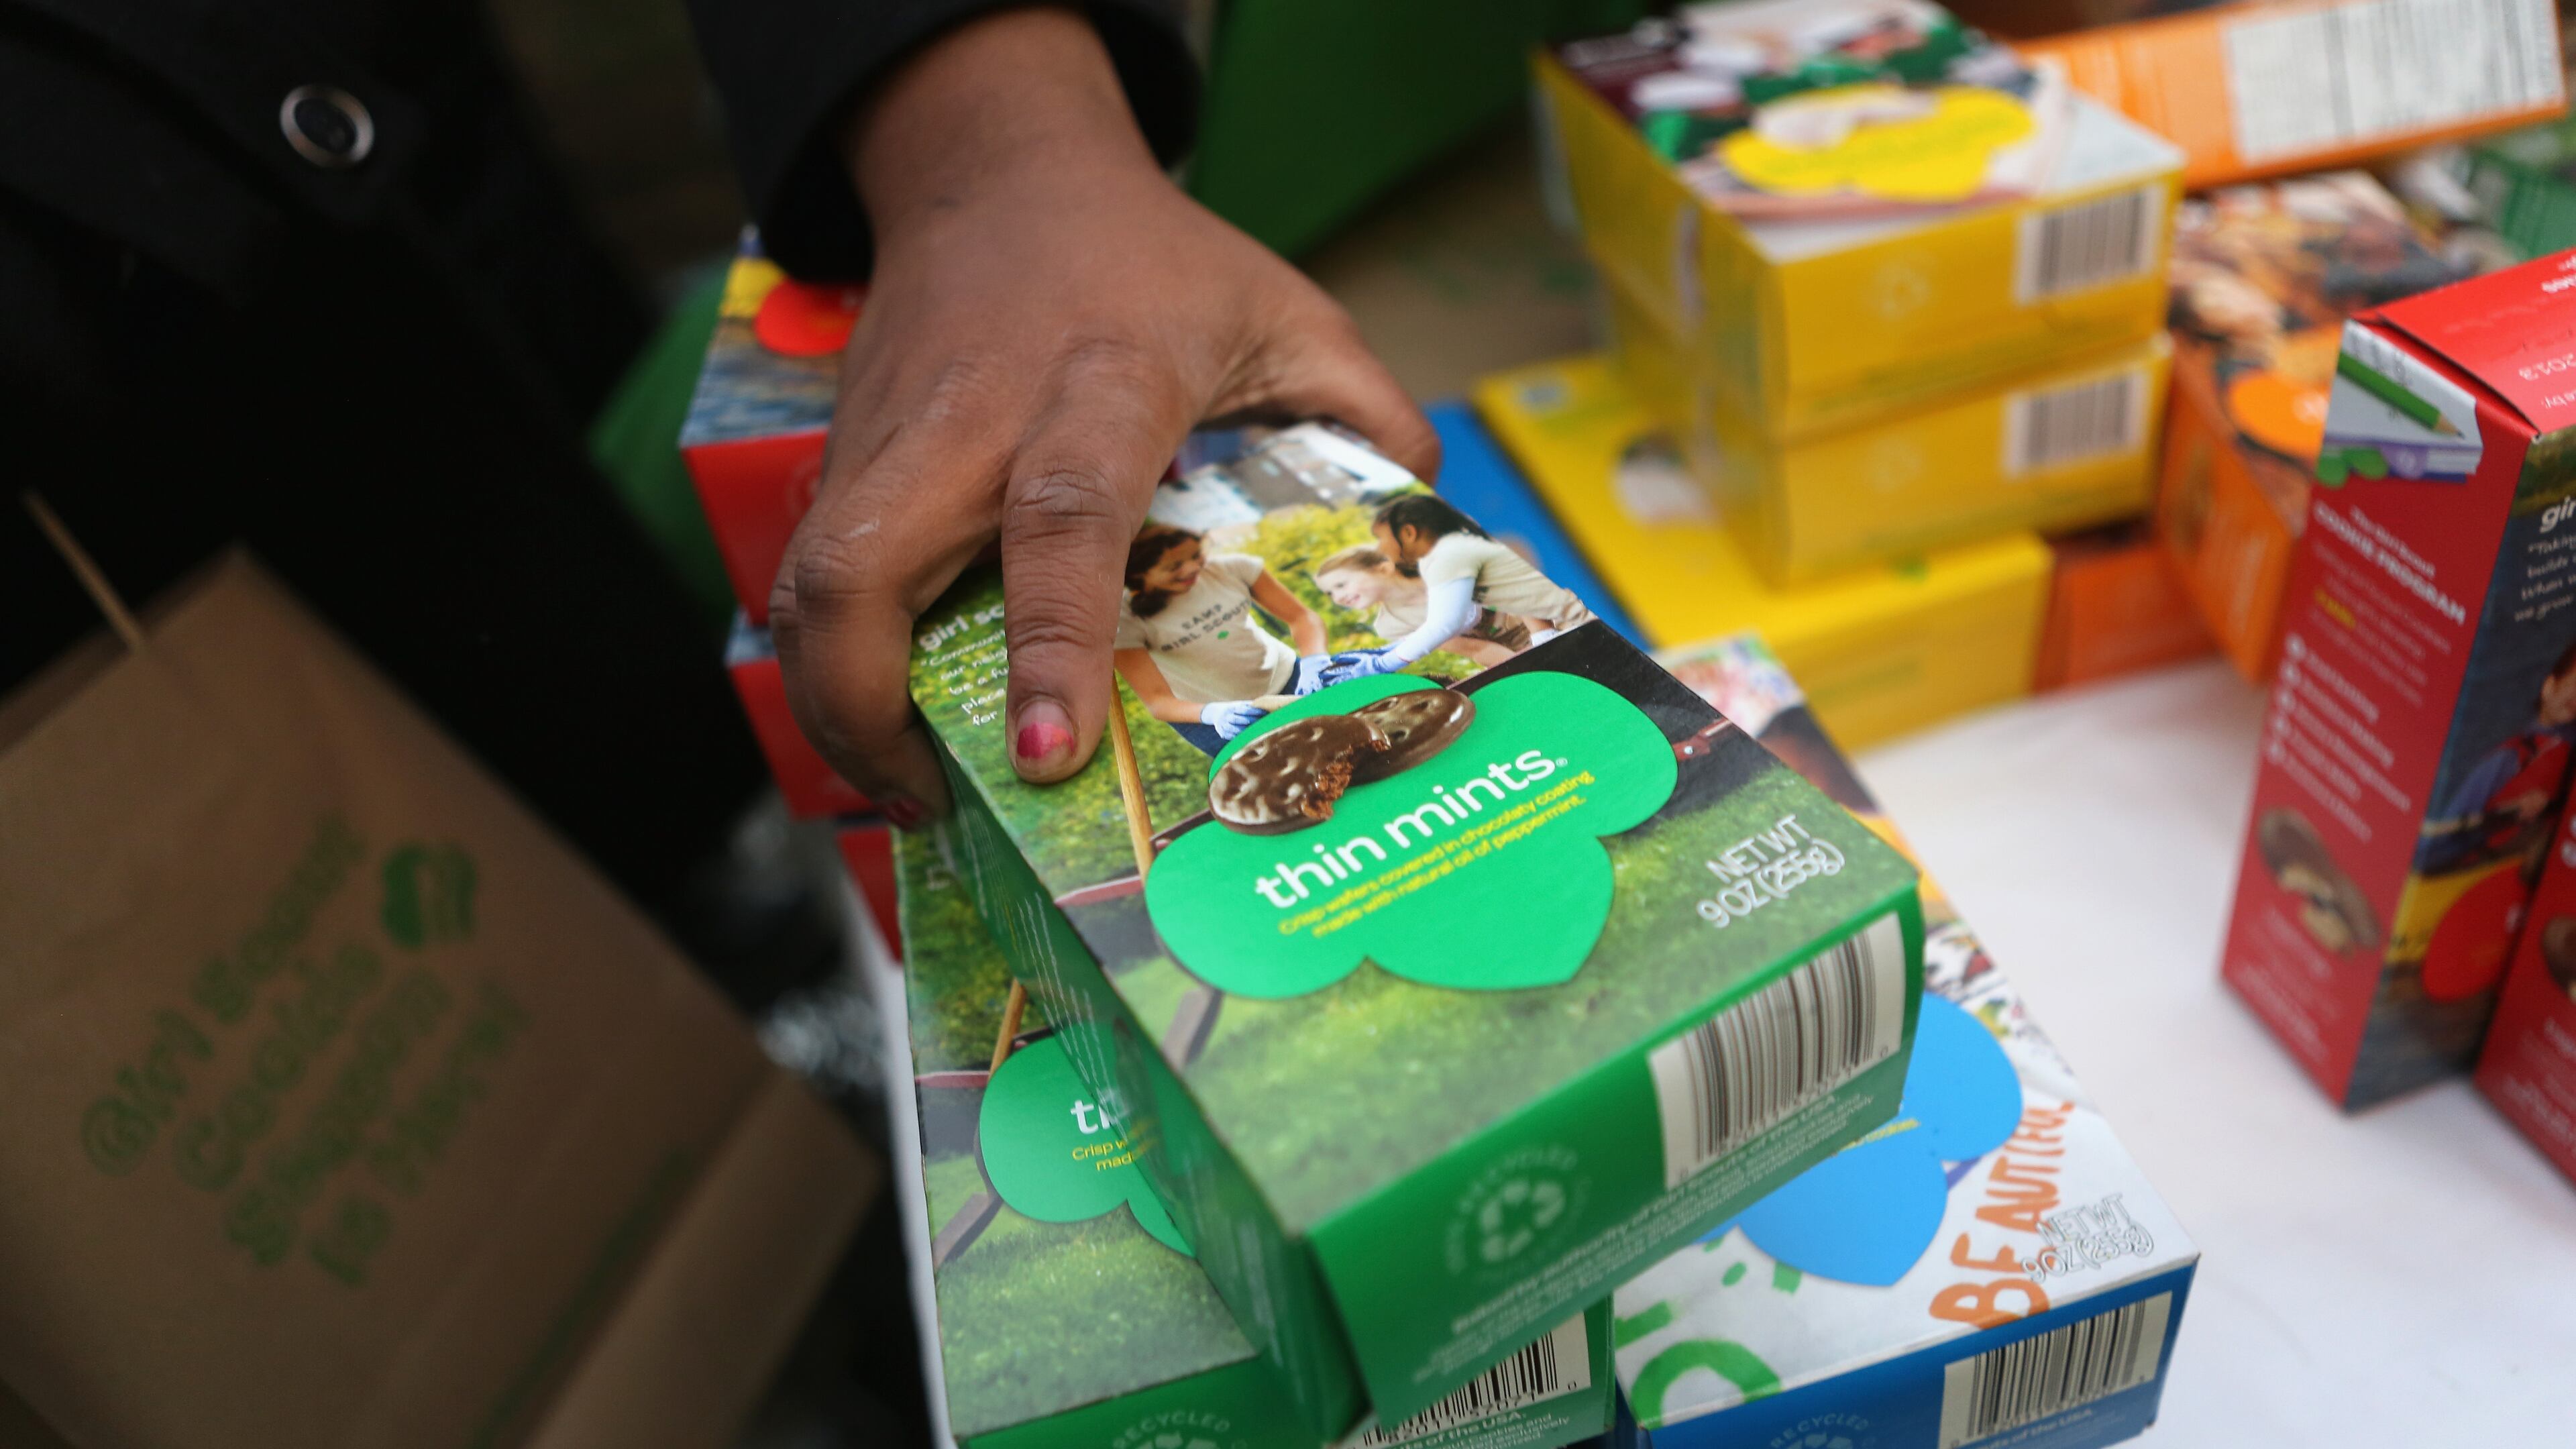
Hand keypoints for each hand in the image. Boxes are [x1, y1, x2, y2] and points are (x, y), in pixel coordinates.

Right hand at [765, 9, 1438, 822]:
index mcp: (1102, 383)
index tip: (1047, 754)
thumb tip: (1428, 526)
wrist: (1000, 167)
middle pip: (858, 570)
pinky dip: (835, 662)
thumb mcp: (1283, 313)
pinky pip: (813, 575)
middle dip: (866, 710)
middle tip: (936, 801)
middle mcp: (972, 417)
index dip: (1051, 644)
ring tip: (914, 787)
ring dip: (837, 707)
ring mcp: (888, 437)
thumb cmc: (1152, 257)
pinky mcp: (843, 454)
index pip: (1061, 515)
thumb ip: (1363, 412)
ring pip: (807, 586)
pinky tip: (895, 720)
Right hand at [1199, 701, 1267, 740]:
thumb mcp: (1240, 704)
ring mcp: (1223, 725)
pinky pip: (1231, 737)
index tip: (1264, 714)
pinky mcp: (1222, 733)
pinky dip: (1240, 738)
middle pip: (1238, 720)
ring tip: (1256, 733)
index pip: (1244, 710)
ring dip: (1245, 732)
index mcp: (1232, 708)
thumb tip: (1267, 706)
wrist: (1216, 713)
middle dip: (1250, 722)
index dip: (1254, 712)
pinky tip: (1248, 739)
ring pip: (1234, 730)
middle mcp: (1226, 716)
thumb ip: (1251, 706)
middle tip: (1262, 725)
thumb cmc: (1234, 709)